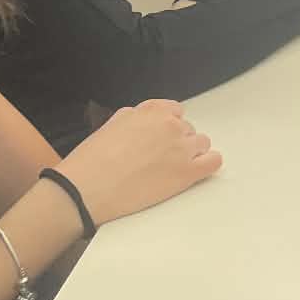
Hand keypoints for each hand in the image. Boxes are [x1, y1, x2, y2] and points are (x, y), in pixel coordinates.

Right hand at [58, 99, 220, 224]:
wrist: (86, 188)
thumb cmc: (91, 162)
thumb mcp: (111, 126)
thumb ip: (135, 120)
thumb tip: (144, 124)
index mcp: (150, 111)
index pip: (174, 111)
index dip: (168, 127)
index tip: (161, 139)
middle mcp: (169, 124)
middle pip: (188, 129)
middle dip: (177, 142)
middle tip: (160, 159)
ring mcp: (181, 147)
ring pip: (202, 144)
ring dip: (191, 154)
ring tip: (172, 169)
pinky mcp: (187, 172)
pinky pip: (213, 162)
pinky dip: (208, 165)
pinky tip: (195, 172)